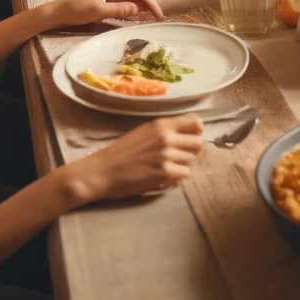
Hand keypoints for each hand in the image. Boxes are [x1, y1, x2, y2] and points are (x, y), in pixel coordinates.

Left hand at [43, 0, 164, 28]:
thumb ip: (118, 9)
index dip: (149, 2)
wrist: (59, 14)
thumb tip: (138, 9)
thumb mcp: (98, 10)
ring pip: (132, 2)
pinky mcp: (108, 5)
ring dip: (143, 9)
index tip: (158, 13)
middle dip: (148, 5)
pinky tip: (139, 18)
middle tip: (158, 18)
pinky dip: (134, 13)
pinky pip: (125, 7)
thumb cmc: (76, 9)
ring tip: (152, 19)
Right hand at [66, 115, 204, 202]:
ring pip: (190, 160)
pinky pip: (183, 174)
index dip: (196, 131)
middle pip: (198, 142)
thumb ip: (166, 131)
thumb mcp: (144, 132)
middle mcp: (167, 137)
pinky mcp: (165, 173)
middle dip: (191, 151)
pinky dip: (176, 178)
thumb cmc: (121, 152)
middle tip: (178, 157)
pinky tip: (163, 178)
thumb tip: (190, 132)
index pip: (194, 121)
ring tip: (165, 168)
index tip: (190, 138)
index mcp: (162, 125)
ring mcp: (167, 155)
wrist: (102, 171)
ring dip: (181, 166)